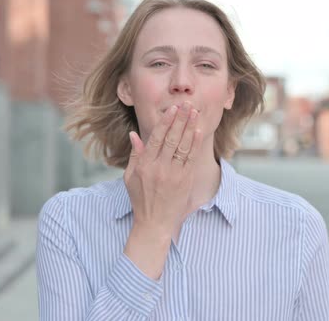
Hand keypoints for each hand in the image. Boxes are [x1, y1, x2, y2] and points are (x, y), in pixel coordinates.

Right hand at [124, 101, 201, 232]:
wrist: (155, 223)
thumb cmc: (141, 199)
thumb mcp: (130, 177)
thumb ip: (135, 155)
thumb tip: (134, 134)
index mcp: (144, 165)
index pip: (157, 138)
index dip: (166, 122)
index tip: (172, 109)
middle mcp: (159, 168)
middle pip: (172, 138)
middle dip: (180, 119)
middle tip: (186, 104)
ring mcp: (173, 174)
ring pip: (183, 146)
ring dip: (190, 127)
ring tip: (194, 112)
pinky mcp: (185, 181)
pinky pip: (191, 158)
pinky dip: (195, 143)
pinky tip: (198, 131)